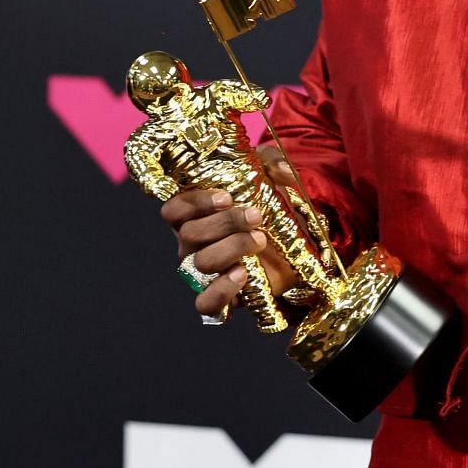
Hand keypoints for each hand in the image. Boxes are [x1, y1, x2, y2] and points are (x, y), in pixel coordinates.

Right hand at [157, 161, 297, 320]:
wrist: (294, 247)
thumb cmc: (269, 207)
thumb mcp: (270, 177)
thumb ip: (273, 163)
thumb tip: (285, 172)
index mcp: (194, 215)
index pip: (174, 210)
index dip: (195, 202)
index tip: (227, 197)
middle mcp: (192, 244)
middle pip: (189, 234)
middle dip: (225, 223)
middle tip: (256, 216)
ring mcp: (203, 272)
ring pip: (202, 262)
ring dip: (232, 248)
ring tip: (260, 240)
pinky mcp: (222, 296)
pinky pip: (206, 303)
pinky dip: (221, 291)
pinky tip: (243, 275)